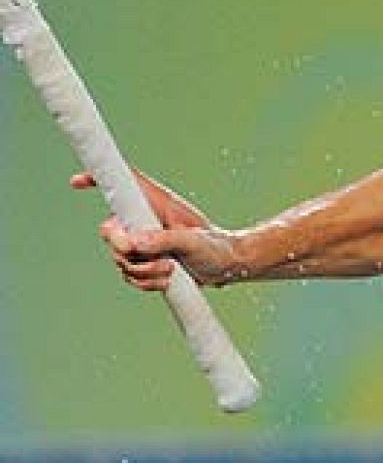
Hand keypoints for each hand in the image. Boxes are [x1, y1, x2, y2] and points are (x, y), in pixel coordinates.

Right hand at [71, 171, 239, 289]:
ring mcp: (142, 243)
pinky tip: (167, 279)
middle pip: (109, 233)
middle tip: (149, 257)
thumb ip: (163, 240)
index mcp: (154, 204)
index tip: (77, 181)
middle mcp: (143, 221)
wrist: (225, 267)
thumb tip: (133, 243)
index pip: (121, 185)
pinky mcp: (144, 262)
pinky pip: (130, 276)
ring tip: (170, 269)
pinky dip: (146, 282)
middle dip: (125, 250)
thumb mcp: (192, 242)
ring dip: (143, 272)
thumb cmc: (214, 246)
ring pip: (120, 259)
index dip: (96, 180)